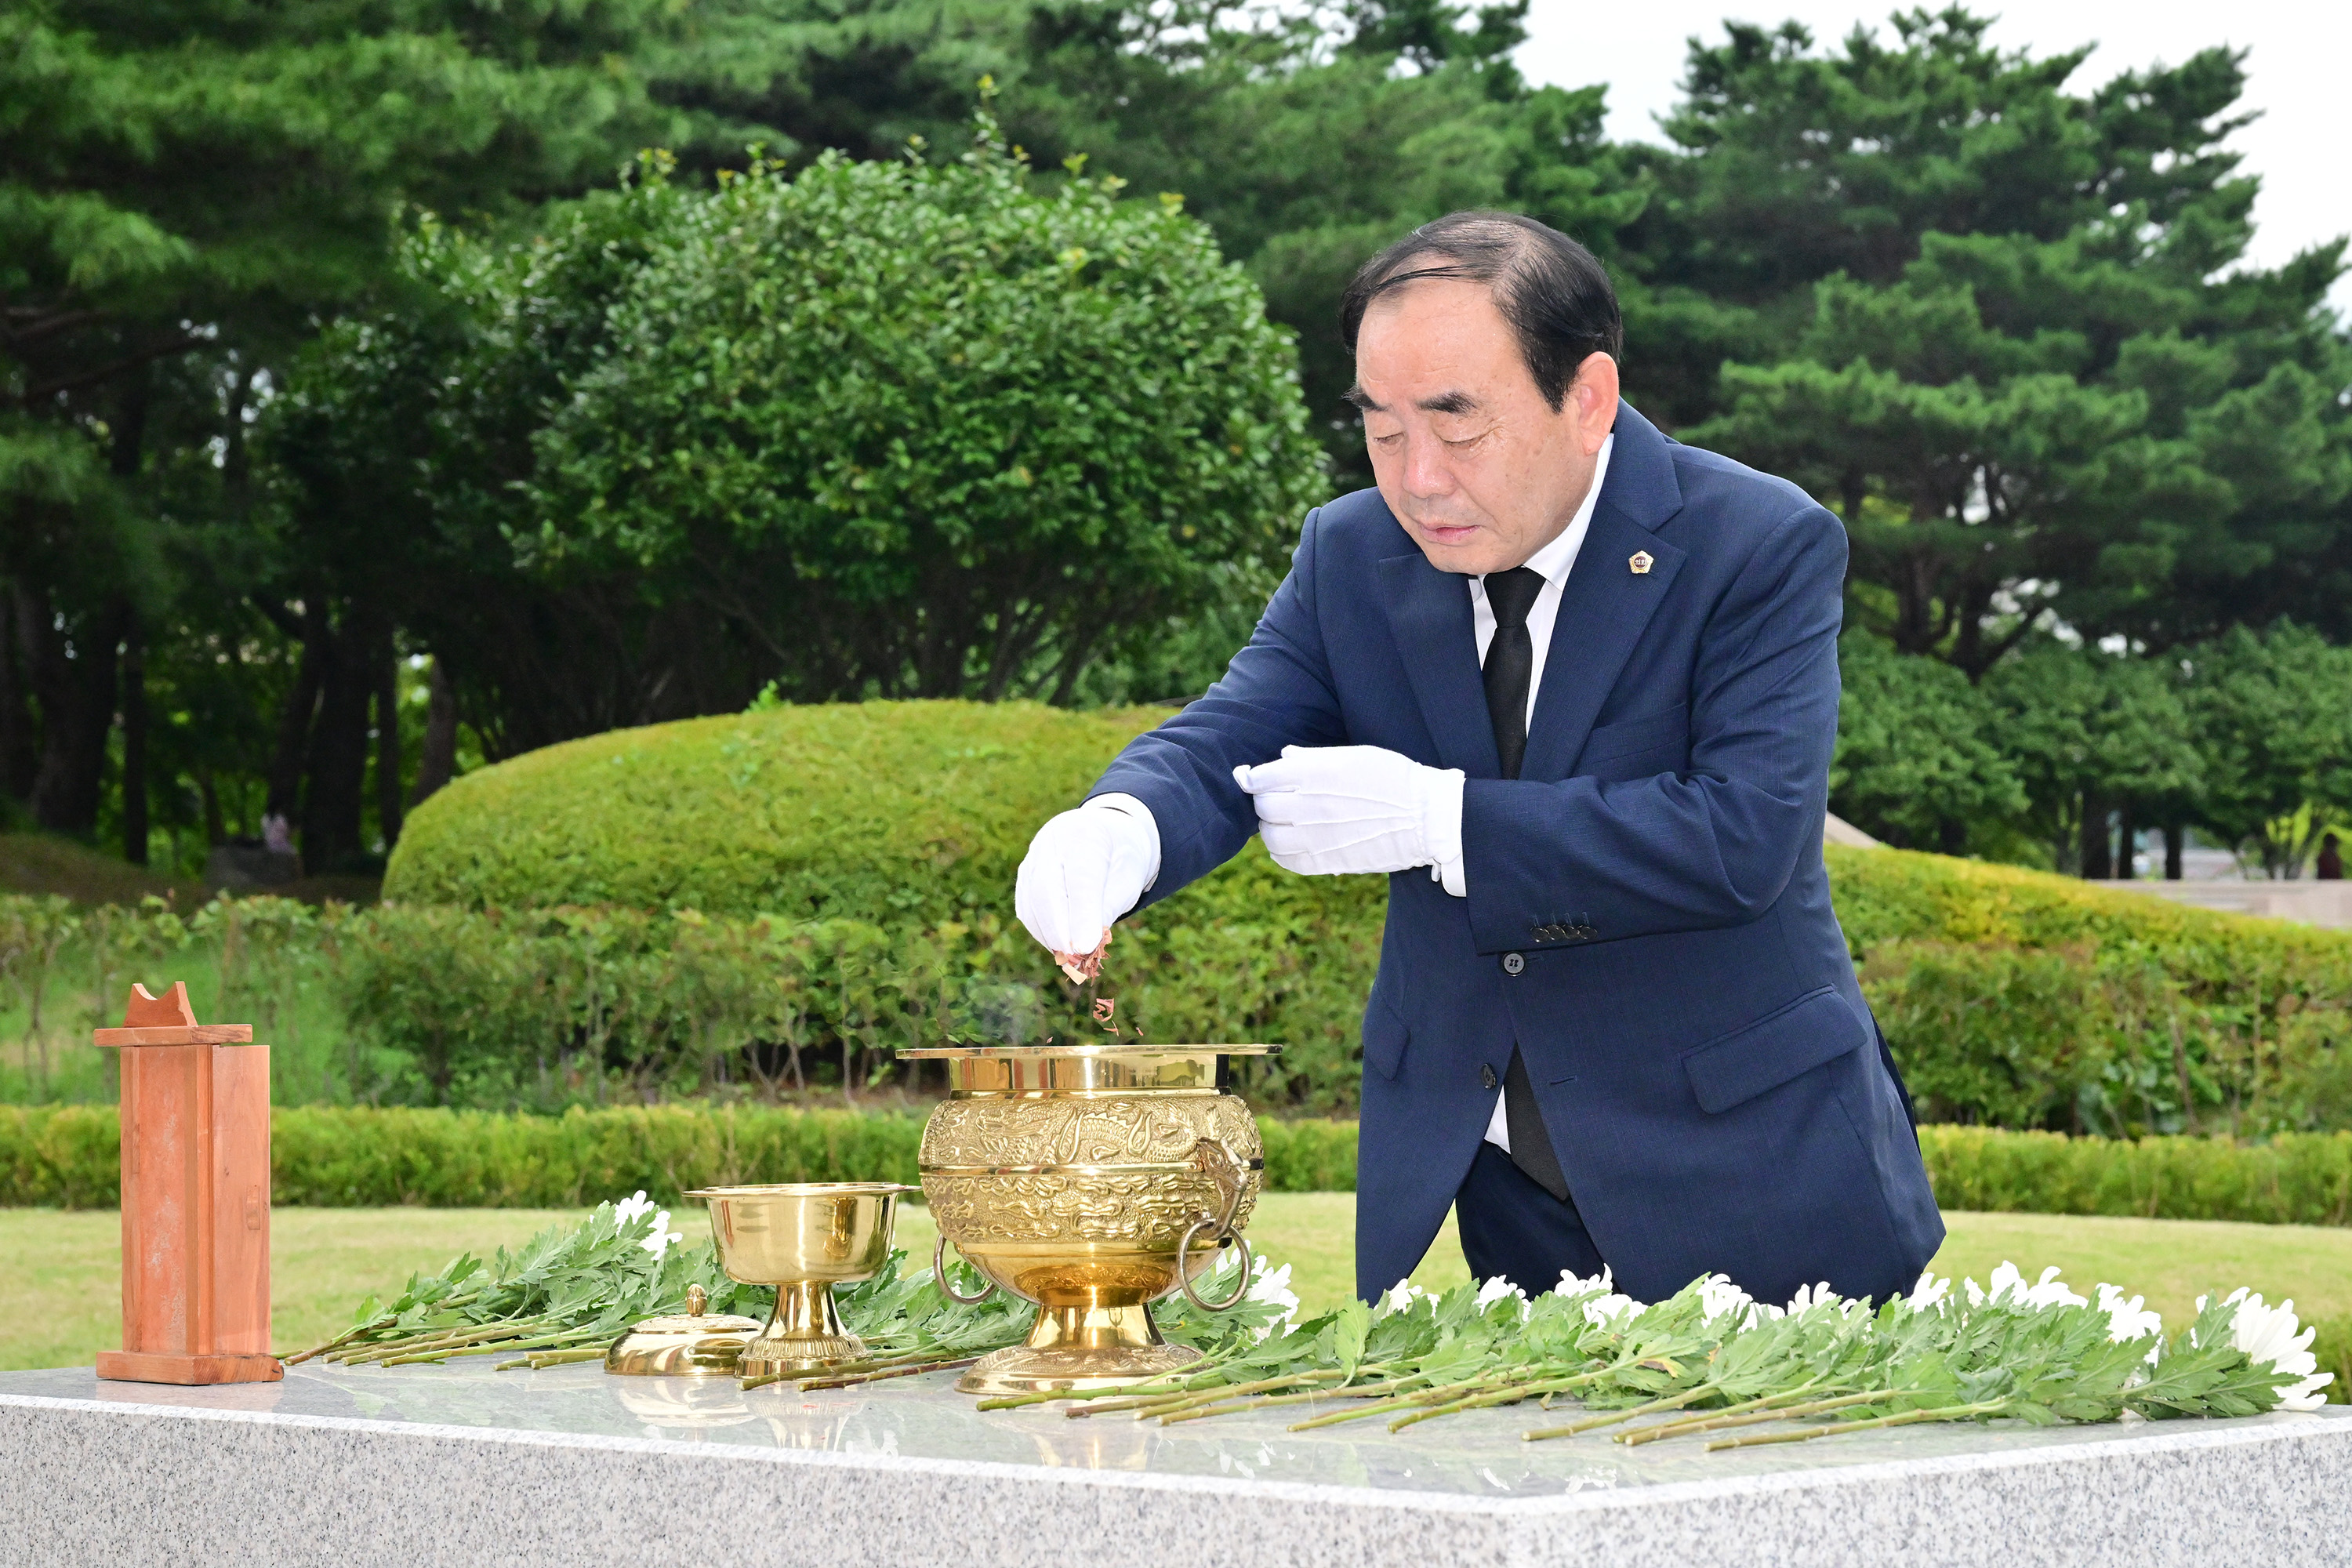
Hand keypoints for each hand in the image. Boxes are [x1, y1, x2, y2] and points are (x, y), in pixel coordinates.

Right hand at [1014, 798, 1159, 965]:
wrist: (1102, 833)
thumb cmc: (1119, 860)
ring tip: (1072, 958)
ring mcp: (1033, 857)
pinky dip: (1042, 931)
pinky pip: (1027, 908)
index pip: (1081, 878)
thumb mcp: (1128, 879)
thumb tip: (1086, 945)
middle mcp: (1053, 841)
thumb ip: (1108, 907)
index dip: (1082, 915)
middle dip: (1059, 930)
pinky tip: (1061, 944)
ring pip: (1032, 902)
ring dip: (1049, 935)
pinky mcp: (1024, 875)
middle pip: (1047, 889)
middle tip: (1075, 960)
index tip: (1085, 948)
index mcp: (1086, 835)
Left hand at [1234, 745, 1463, 888]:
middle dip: (1264, 800)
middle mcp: (1308, 805)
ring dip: (1270, 827)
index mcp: (1314, 773)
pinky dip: (1280, 852)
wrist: (1427, 818)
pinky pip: (1286, 860)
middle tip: (1276, 797)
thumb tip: (1283, 757)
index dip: (1252, 777)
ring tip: (1283, 821)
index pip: (1261, 778)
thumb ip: (1314, 758)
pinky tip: (1290, 843)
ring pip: (1268, 836)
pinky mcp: (1326, 861)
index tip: (1251, 777)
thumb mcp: (1355, 755)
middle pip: (1262, 806)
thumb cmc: (1395, 779)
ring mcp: (1316, 836)